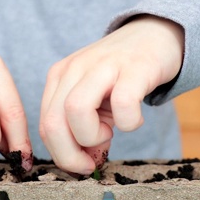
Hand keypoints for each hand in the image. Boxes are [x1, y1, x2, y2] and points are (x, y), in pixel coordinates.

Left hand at [39, 15, 183, 174]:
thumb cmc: (121, 75)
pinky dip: (128, 123)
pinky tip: (134, 119)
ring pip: (75, 110)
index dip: (61, 155)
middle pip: (53, 123)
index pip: (45, 126)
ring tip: (112, 131)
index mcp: (60, 76)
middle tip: (93, 161)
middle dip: (70, 156)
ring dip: (93, 136)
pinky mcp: (134, 68)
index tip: (83, 164)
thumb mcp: (94, 99)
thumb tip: (86, 162)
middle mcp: (75, 68)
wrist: (154, 35)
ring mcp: (103, 66)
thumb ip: (83, 128)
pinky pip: (122, 104)